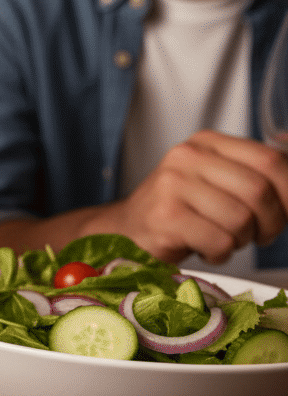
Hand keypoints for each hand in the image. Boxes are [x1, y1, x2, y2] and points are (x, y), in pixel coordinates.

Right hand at [91, 130, 287, 263]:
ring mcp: (172, 185)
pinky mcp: (164, 217)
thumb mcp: (216, 181)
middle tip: (258, 235)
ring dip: (240, 241)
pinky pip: (219, 241)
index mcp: (206, 142)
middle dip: (270, 222)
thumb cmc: (179, 211)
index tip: (285, 212)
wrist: (124, 230)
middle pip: (258, 191)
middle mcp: (187, 157)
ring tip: (222, 240)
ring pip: (241, 219)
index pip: (270, 159)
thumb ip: (253, 175)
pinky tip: (204, 248)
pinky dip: (220, 253)